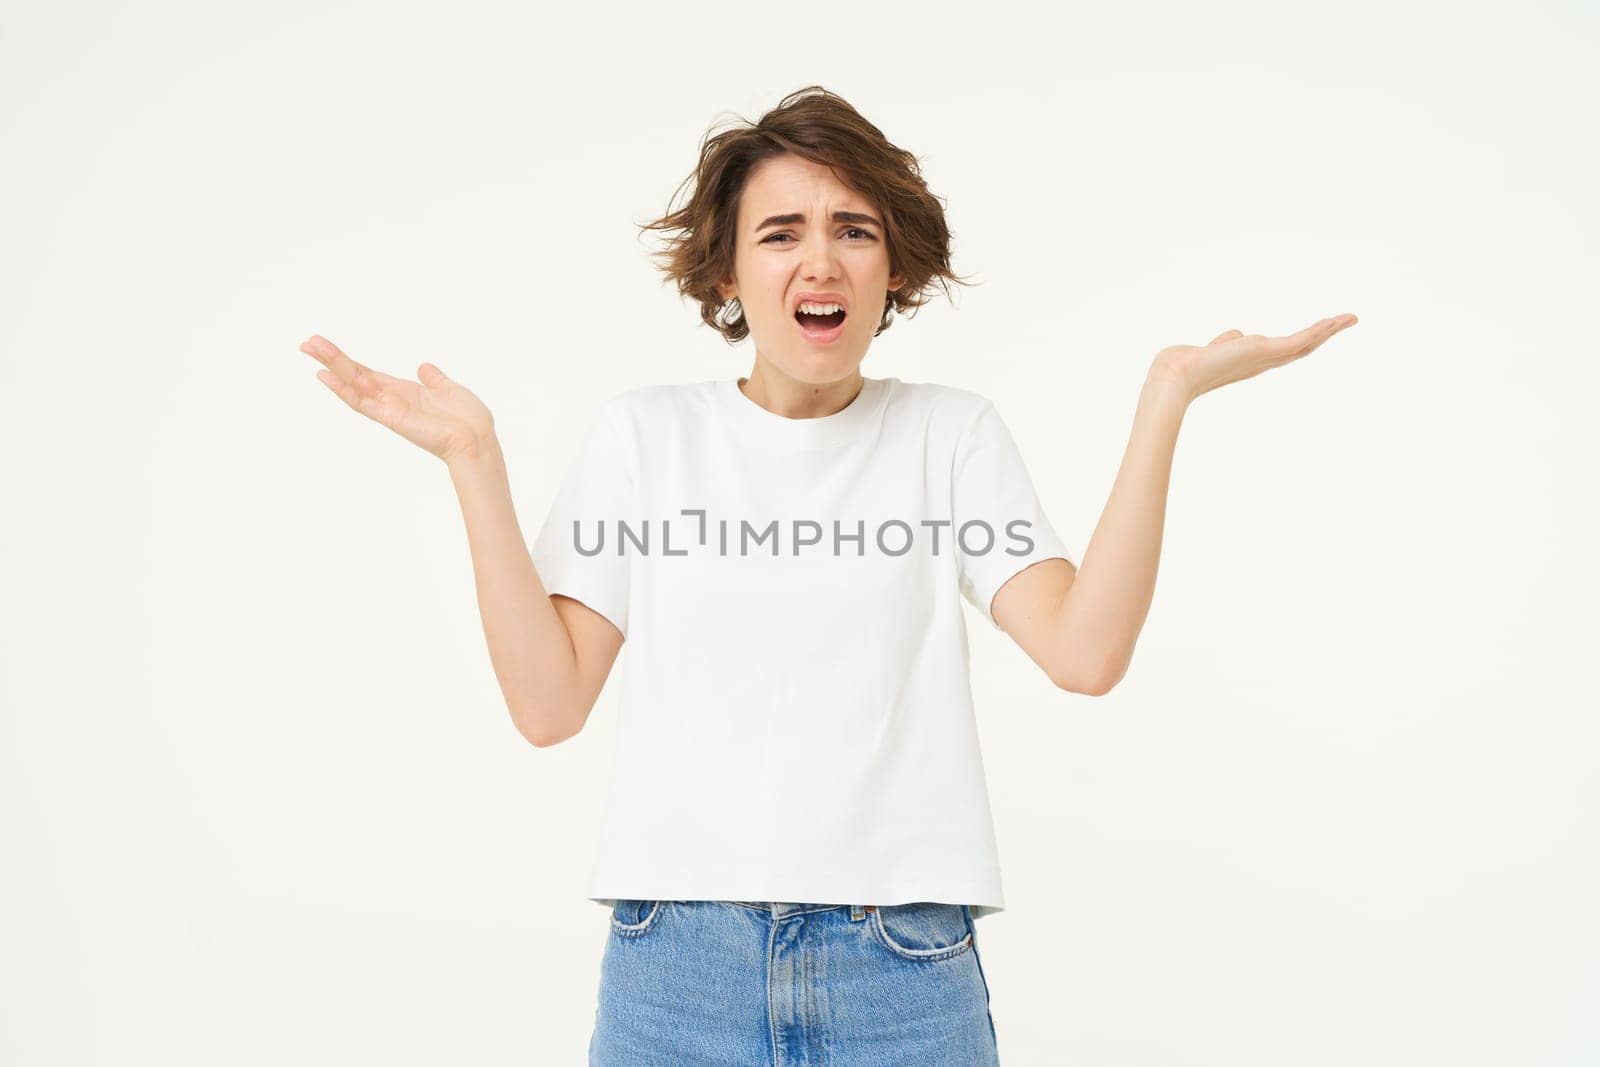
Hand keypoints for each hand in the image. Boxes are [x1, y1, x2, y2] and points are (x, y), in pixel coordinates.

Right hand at [301, 334, 495, 463]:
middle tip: (305, 343)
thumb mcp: (449, 389)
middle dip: (331, 359)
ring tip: (308, 349)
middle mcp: (391, 400)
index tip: (325, 347)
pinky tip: (324, 376)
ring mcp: (388, 409)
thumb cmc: (468, 418)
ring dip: (331, 366)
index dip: (347, 361)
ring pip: (352, 384)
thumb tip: (424, 367)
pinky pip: (361, 403)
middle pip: (354, 375)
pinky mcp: (390, 418)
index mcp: (404, 391)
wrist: (477, 438)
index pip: (368, 373)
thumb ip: (434, 379)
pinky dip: (342, 389)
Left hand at [1151, 314, 1358, 403]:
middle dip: (1323, 336)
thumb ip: (1226, 342)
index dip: (1302, 341)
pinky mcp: (1265, 351)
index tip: (1319, 332)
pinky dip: (1319, 330)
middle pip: (1301, 348)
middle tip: (1346, 322)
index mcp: (1251, 362)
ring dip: (1328, 330)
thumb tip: (1236, 335)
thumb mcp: (1212, 349)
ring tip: (1349, 318)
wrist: (1177, 376)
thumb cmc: (1187, 365)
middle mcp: (1262, 363)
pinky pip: (1299, 340)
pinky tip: (1335, 320)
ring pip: (1305, 344)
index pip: (1283, 351)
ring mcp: (1265, 358)